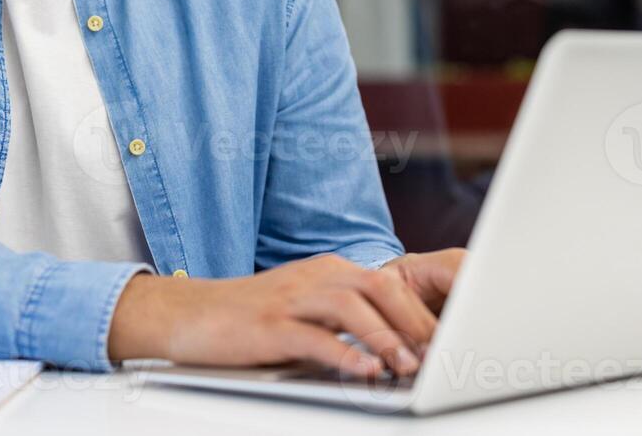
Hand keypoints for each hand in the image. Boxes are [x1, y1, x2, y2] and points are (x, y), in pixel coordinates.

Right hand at [107, 249, 465, 377]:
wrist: (190, 313)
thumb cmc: (251, 318)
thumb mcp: (306, 310)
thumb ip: (347, 320)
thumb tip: (399, 347)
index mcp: (329, 271)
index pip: (389, 284)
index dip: (423, 312)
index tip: (451, 342)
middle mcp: (315, 278)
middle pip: (378, 287)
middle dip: (415, 322)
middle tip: (442, 355)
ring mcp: (290, 298)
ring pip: (350, 307)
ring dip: (385, 337)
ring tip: (410, 365)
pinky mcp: (268, 325)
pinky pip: (312, 336)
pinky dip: (343, 353)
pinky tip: (364, 371)